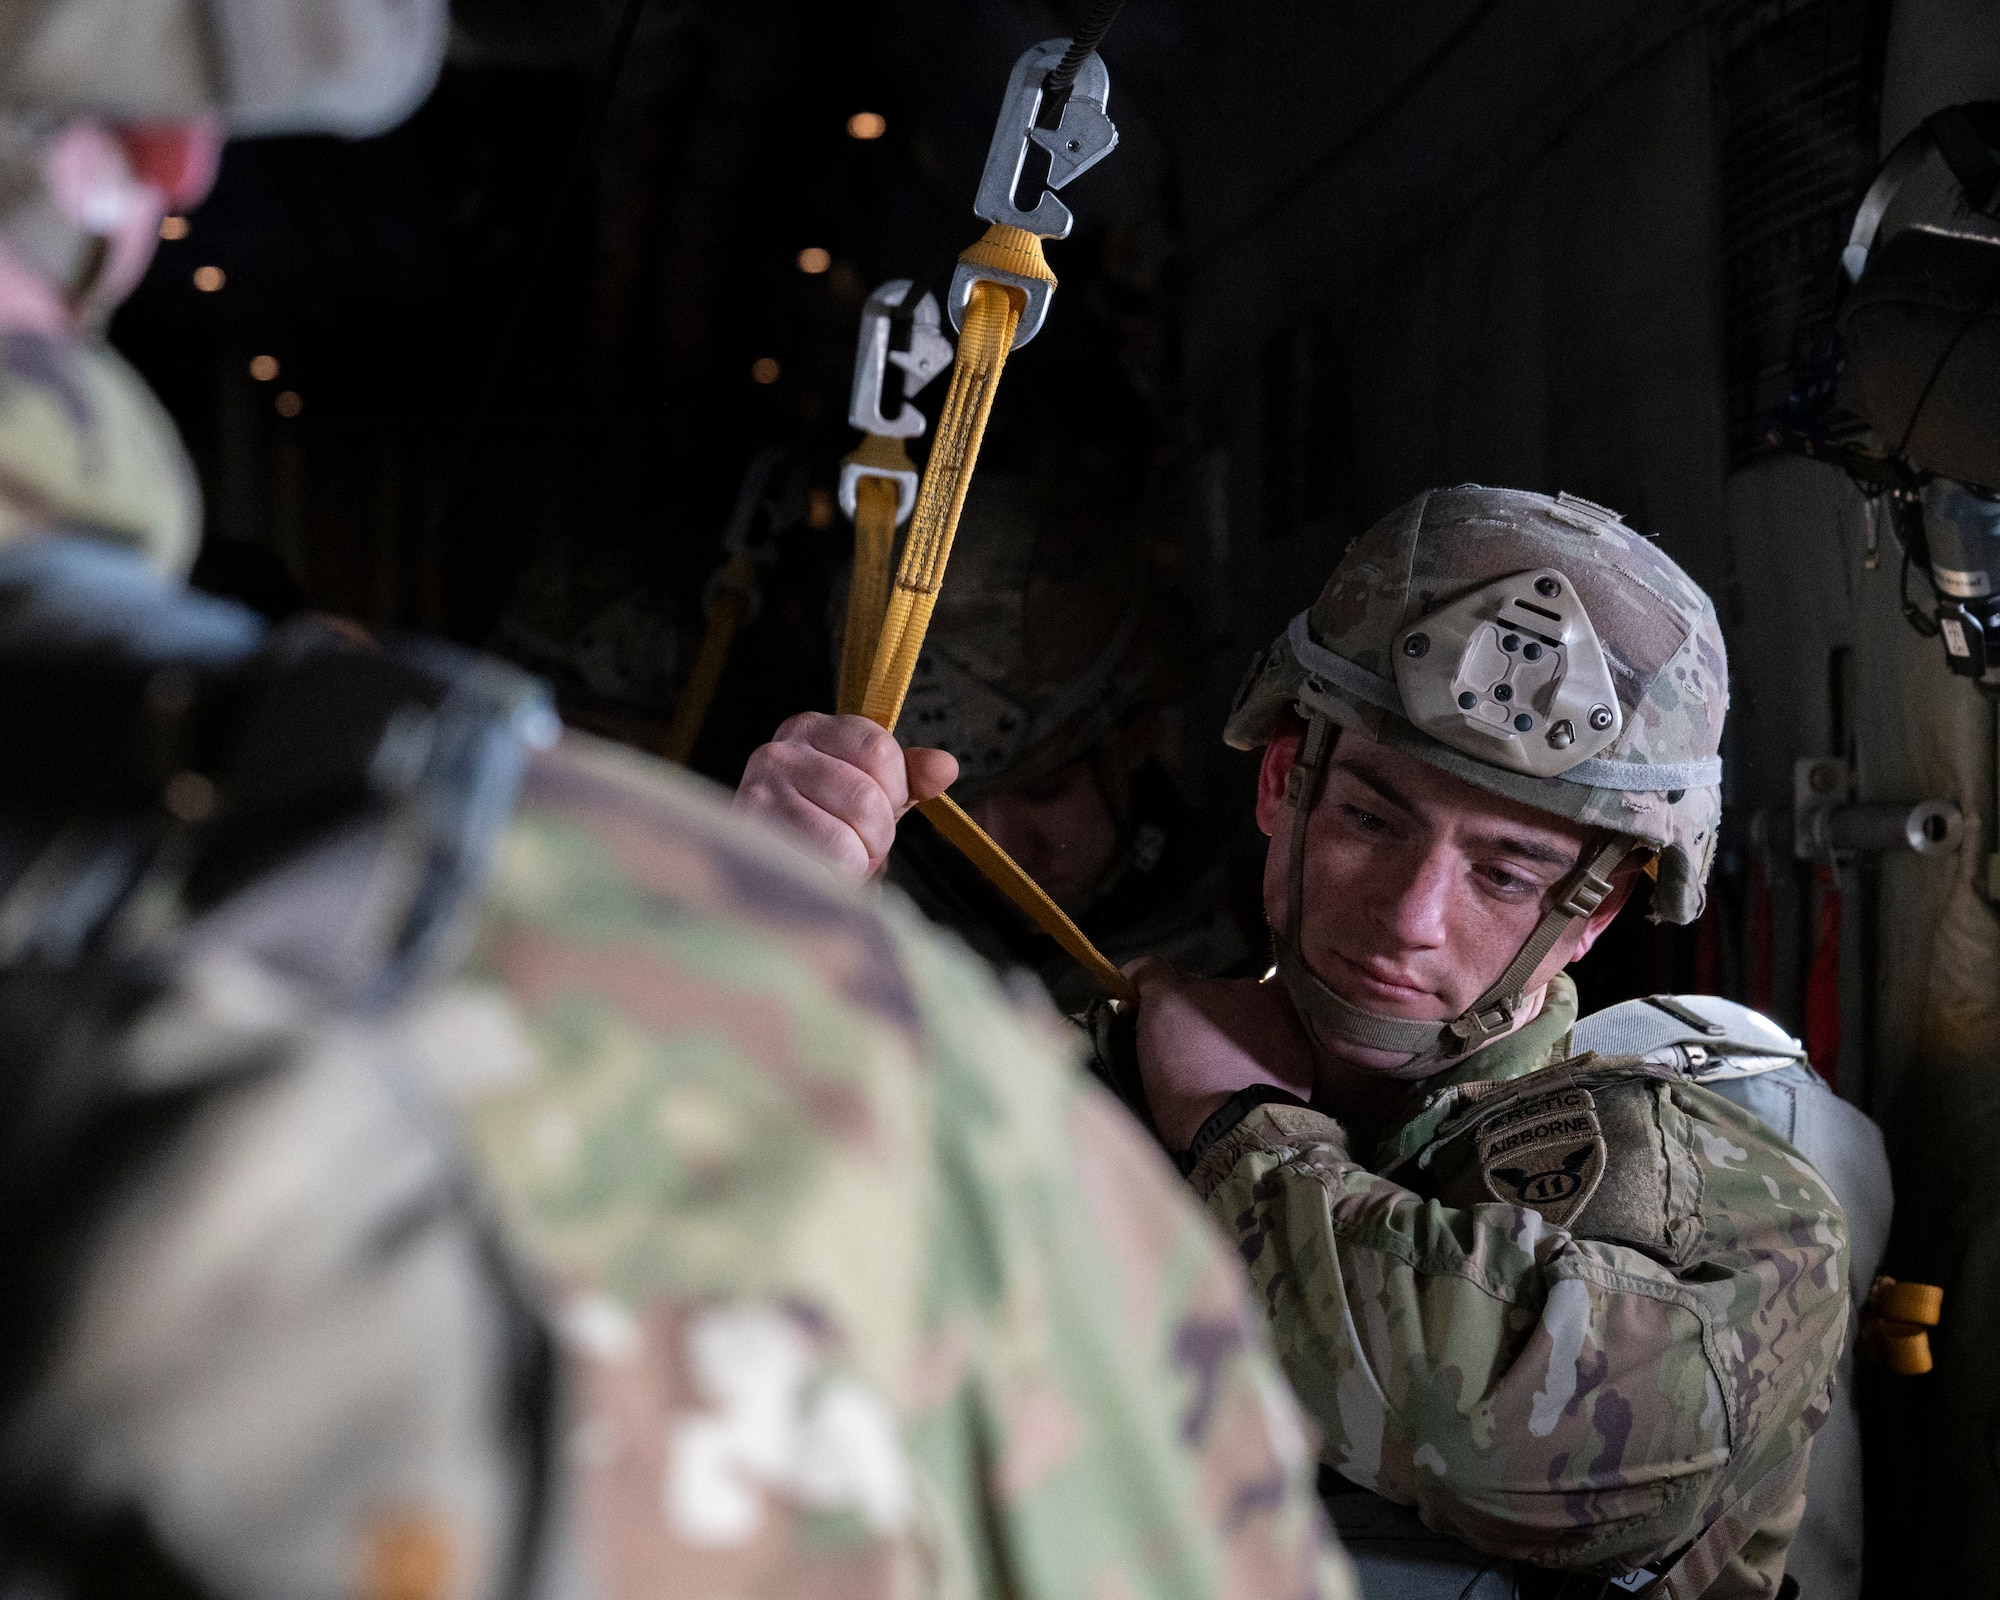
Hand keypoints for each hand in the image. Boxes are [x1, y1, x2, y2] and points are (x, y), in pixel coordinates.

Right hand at [733, 712, 957, 876]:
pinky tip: (819, 873)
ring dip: (856, 862)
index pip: (879, 750)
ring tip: (838, 860)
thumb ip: (911, 775)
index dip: (895, 789)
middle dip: (877, 836)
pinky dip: (835, 882)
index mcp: (811, 729)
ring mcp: (759, 795)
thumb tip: (945, 767)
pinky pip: (820, 869)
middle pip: (866, 798)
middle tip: (859, 845)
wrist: (768, 869)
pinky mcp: (753, 843)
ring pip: (845, 839)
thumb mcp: (874, 790)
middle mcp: (778, 753)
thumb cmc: (827, 823)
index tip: (882, 805)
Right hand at [1129, 957, 1316, 1150]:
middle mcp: (1212, 985)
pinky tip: (1260, 1052)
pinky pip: (1268, 1008)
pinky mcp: (1285, 1012)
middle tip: (1194, 1043)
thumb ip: (1148, 1032)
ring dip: (1228, 1015)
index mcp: (1170, 998)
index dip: (1141, 982)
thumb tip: (1146, 1017)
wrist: (1245, 1129)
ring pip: (1234, 997)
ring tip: (1233, 1054)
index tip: (1138, 999)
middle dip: (1190, 1008)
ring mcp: (1254, 995)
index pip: (1149, 969)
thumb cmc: (1185, 1110)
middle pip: (1196, 987)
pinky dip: (1261, 1024)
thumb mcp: (1147, 1070)